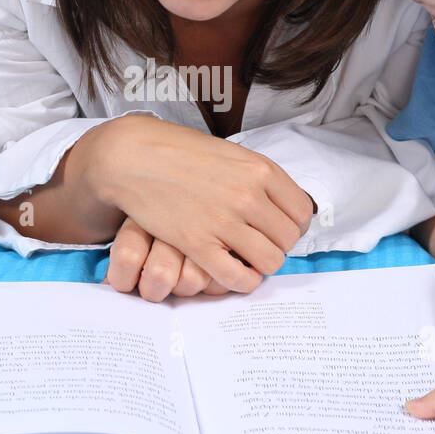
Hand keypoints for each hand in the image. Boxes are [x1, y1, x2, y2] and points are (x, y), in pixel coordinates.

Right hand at [82, 115, 315, 293]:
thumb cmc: (179, 152)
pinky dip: (241, 281)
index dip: (292, 225)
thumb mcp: (229, 154)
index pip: (302, 212)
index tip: (276, 228)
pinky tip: (231, 272)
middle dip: (276, 245)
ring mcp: (224, 221)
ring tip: (244, 258)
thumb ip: (256, 177)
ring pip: (270, 261)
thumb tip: (280, 202)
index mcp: (260, 170)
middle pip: (288, 240)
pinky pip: (238, 277)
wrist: (132, 157)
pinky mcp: (198, 244)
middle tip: (257, 244)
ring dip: (260, 264)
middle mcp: (248, 196)